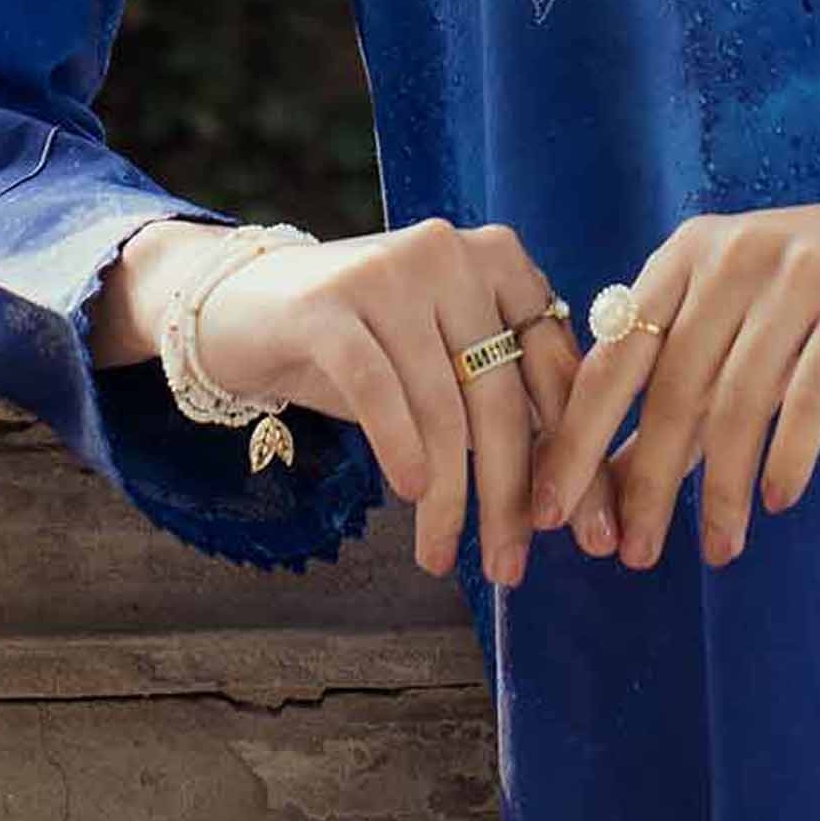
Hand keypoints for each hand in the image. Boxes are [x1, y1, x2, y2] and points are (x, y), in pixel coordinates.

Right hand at [193, 220, 622, 583]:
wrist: (242, 306)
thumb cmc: (360, 346)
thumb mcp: (440, 359)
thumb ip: (501, 397)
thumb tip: (564, 493)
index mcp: (498, 259)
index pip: (552, 365)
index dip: (571, 454)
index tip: (577, 531)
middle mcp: (451, 253)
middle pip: (498, 394)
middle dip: (508, 493)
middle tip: (509, 567)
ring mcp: (389, 272)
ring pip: (440, 406)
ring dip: (446, 496)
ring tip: (440, 556)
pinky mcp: (329, 304)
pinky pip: (378, 389)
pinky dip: (399, 448)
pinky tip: (409, 496)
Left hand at [527, 180, 819, 570]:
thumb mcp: (757, 317)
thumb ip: (688, 381)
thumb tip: (612, 475)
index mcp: (694, 249)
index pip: (614, 352)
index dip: (579, 437)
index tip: (550, 512)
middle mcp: (739, 252)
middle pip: (670, 384)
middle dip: (646, 480)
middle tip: (634, 554)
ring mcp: (803, 272)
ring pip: (739, 400)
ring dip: (722, 488)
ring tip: (717, 549)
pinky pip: (811, 396)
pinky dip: (789, 456)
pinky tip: (779, 502)